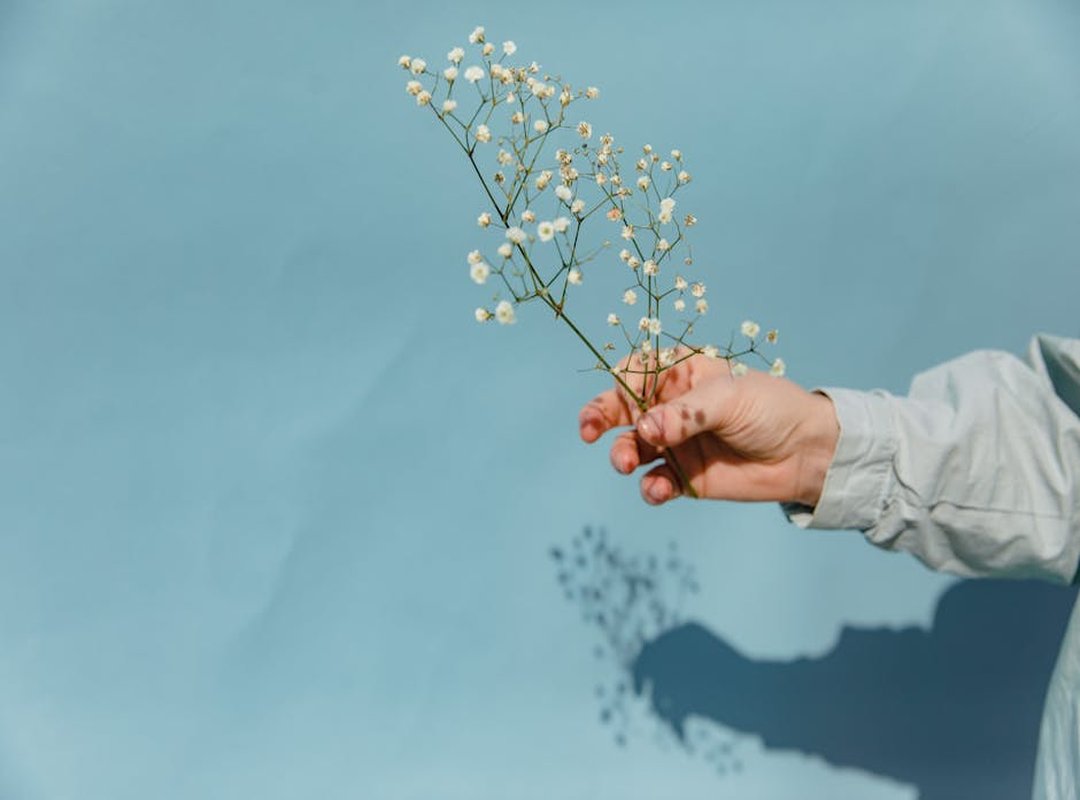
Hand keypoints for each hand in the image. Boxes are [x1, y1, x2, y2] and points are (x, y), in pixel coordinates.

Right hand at [578, 353, 839, 505]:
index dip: (621, 382)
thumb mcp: (730, 399)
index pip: (635, 370)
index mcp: (681, 373)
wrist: (807, 454)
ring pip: (631, 447)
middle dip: (598, 417)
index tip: (623, 395)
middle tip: (588, 431)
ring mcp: (674, 443)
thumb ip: (686, 413)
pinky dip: (649, 487)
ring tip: (627, 464)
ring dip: (622, 454)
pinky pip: (654, 482)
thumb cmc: (772, 409)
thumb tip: (644, 428)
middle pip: (620, 408)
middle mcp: (670, 406)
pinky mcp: (683, 477)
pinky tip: (658, 490)